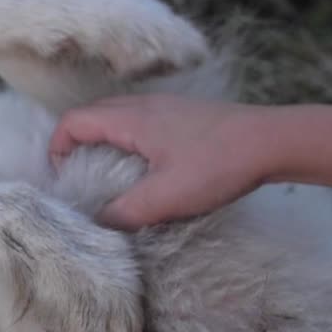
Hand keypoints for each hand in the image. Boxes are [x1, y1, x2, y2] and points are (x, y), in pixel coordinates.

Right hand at [49, 94, 275, 228]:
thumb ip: (126, 213)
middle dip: (76, 146)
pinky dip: (129, 143)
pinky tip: (148, 171)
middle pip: (92, 117)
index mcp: (131, 119)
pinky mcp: (185, 116)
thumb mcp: (167, 197)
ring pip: (118, 119)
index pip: (74, 122)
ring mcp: (167, 107)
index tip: (62, 178)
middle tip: (79, 180)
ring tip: (109, 180)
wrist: (274, 141)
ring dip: (104, 144)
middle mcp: (144, 106)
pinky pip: (141, 123)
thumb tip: (97, 225)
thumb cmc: (219, 164)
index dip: (57, 148)